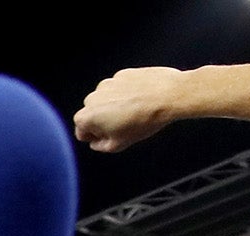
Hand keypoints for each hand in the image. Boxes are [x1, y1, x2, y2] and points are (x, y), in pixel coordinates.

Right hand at [75, 67, 189, 152]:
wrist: (168, 95)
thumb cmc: (144, 120)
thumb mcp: (119, 144)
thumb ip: (100, 146)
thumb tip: (97, 142)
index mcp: (88, 116)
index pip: (81, 131)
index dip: (95, 137)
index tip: (108, 137)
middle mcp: (93, 97)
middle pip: (92, 114)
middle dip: (104, 121)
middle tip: (123, 127)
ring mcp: (107, 83)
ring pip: (105, 100)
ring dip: (114, 107)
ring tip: (134, 113)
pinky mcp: (121, 75)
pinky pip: (119, 88)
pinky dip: (125, 95)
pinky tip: (140, 101)